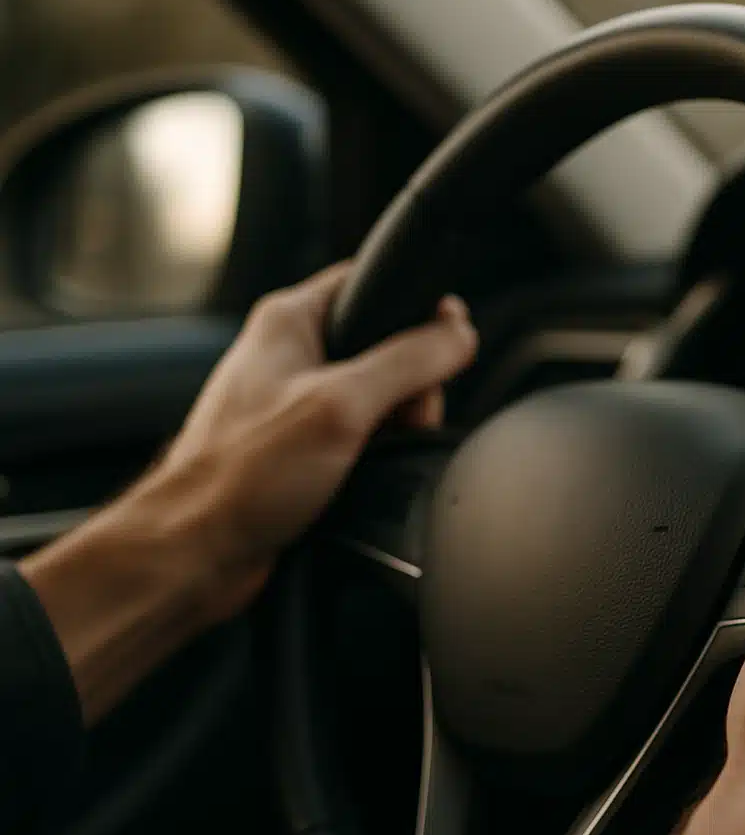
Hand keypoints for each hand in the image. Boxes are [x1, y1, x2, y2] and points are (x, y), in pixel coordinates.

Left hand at [21, 262, 477, 721]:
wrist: (196, 553)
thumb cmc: (242, 477)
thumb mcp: (343, 405)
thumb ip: (410, 361)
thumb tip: (459, 333)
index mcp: (289, 320)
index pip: (371, 281)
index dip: (418, 309)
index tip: (442, 342)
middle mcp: (290, 356)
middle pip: (388, 346)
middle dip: (414, 386)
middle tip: (402, 419)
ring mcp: (295, 403)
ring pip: (380, 397)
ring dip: (398, 426)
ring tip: (377, 453)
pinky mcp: (301, 448)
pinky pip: (362, 437)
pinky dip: (378, 454)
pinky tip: (366, 475)